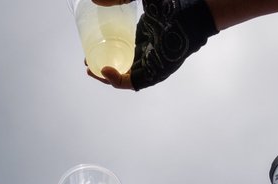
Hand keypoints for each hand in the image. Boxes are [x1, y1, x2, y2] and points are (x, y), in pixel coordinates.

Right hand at [99, 0, 217, 90]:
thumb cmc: (171, 6)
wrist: (191, 15)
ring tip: (90, 69)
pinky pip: (131, 82)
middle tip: (87, 62)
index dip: (105, 53)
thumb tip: (95, 0)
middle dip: (101, 68)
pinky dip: (116, 80)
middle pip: (120, 67)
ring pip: (123, 78)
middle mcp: (146, 55)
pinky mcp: (154, 73)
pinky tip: (104, 70)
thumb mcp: (141, 0)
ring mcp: (150, 65)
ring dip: (105, 78)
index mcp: (144, 40)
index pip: (121, 52)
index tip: (90, 49)